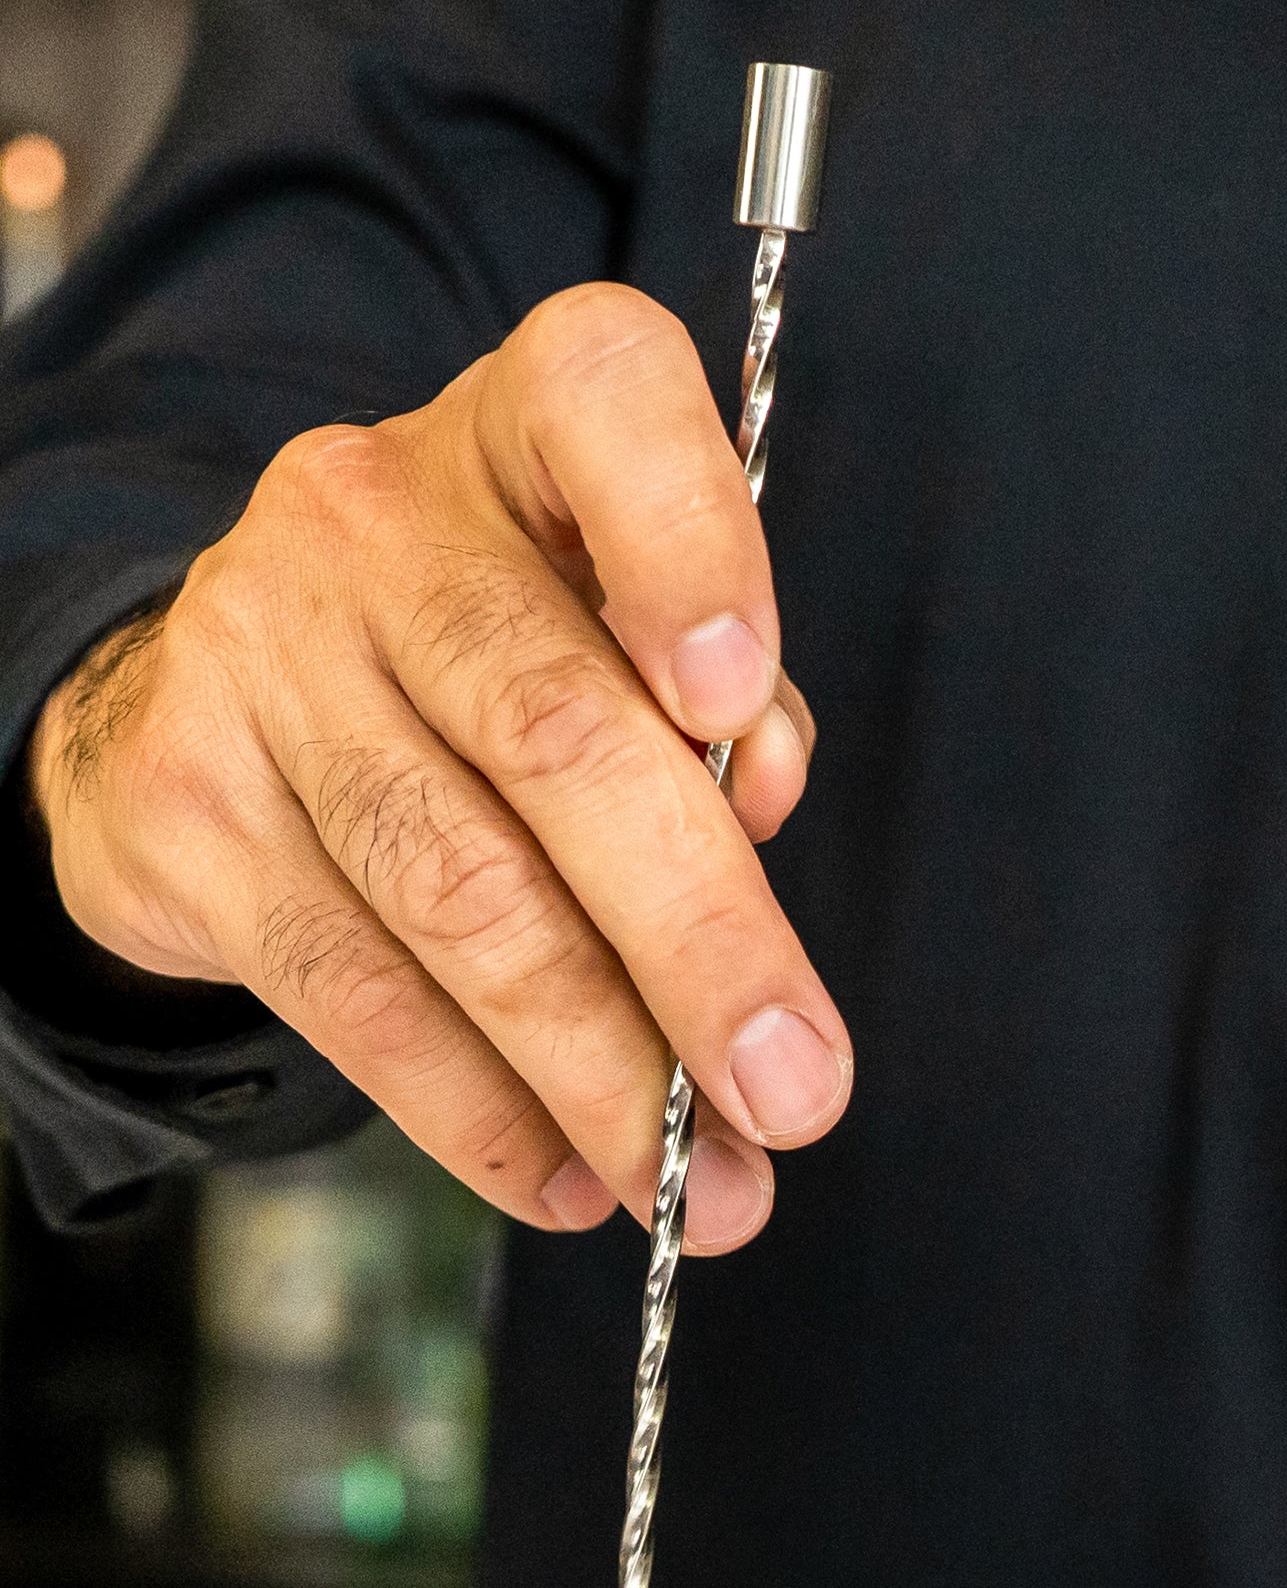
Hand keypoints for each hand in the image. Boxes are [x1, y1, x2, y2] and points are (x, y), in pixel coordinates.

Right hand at [25, 283, 853, 1253]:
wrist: (213, 700)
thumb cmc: (492, 666)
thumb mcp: (612, 629)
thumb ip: (715, 707)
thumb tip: (753, 800)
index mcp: (520, 432)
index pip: (604, 400)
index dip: (689, 544)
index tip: (742, 703)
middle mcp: (372, 519)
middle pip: (554, 735)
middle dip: (699, 943)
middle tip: (796, 1091)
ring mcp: (259, 658)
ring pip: (461, 897)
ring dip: (605, 1071)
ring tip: (713, 1187)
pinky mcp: (188, 811)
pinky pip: (357, 991)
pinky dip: (481, 1109)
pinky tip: (567, 1177)